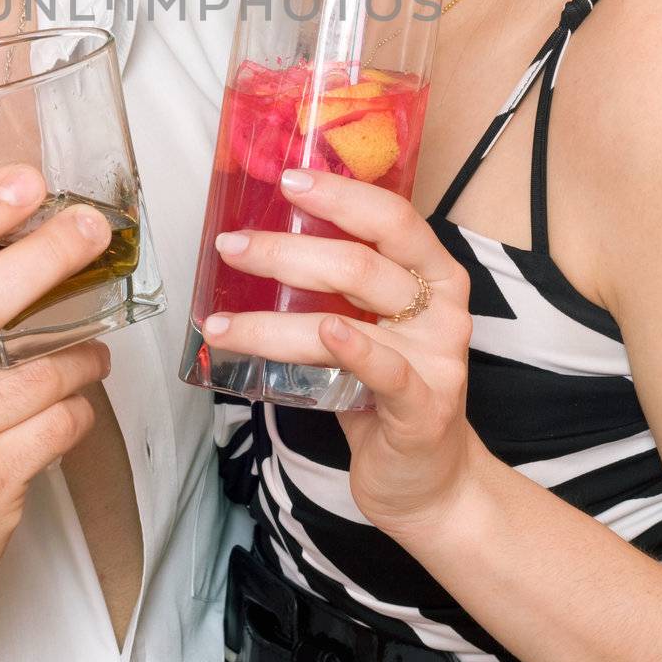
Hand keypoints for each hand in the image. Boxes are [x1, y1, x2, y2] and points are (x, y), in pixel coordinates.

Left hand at [202, 167, 480, 539]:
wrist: (429, 480)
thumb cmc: (388, 390)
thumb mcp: (371, 323)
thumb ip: (338, 284)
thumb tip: (260, 237)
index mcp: (434, 273)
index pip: (392, 218)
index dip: (340, 194)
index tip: (286, 180)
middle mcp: (443, 308)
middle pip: (361, 264)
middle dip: (285, 252)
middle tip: (231, 248)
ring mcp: (438, 358)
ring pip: (350, 319)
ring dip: (273, 320)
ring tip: (219, 323)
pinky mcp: (425, 408)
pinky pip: (386, 370)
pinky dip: (352, 348)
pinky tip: (324, 331)